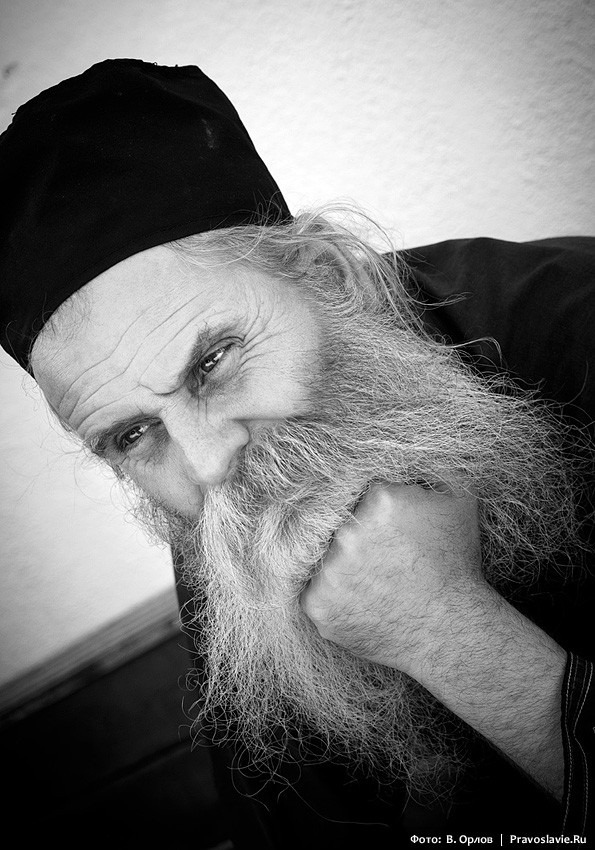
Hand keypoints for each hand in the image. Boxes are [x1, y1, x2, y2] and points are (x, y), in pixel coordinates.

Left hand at [301, 482, 484, 676]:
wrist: (452, 631)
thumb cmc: (456, 564)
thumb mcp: (457, 500)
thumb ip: (429, 465)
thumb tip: (409, 444)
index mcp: (379, 499)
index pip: (356, 487)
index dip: (368, 504)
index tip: (378, 522)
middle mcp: (347, 532)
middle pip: (334, 519)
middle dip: (352, 531)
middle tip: (376, 551)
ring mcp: (329, 571)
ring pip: (319, 553)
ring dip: (338, 561)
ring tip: (368, 575)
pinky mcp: (317, 604)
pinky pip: (310, 588)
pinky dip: (330, 592)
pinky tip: (357, 596)